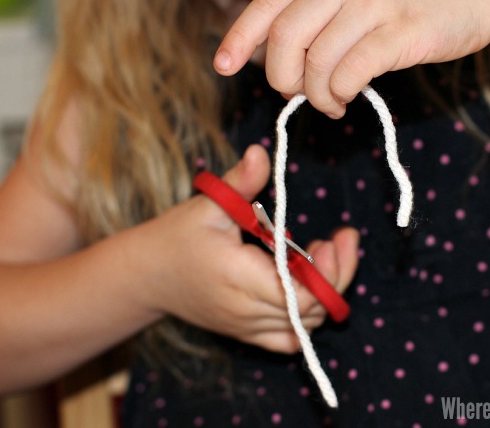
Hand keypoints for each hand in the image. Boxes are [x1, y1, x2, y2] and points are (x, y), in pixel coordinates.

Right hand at [139, 145, 359, 352]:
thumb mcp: (209, 203)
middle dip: (337, 276)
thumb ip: (239, 181)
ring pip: (305, 325)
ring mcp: (246, 327)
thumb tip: (261, 152)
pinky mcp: (247, 333)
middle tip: (341, 239)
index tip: (333, 240)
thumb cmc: (179, 235)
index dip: (328, 274)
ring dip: (326, 293)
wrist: (149, 275)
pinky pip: (289, 339)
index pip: (299, 296)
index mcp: (237, 278)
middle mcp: (245, 311)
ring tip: (323, 253)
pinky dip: (308, 318)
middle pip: (311, 311)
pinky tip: (311, 288)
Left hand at [214, 0, 489, 116]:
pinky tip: (347, 100)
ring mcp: (373, 4)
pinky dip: (339, 96)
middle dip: (281, 77)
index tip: (222, 66)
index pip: (270, 3)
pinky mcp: (400, 32)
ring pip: (317, 63)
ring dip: (316, 96)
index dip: (240, 38)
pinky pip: (349, 74)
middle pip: (285, 38)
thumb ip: (328, 16)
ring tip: (331, 103)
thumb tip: (294, 65)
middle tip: (296, 94)